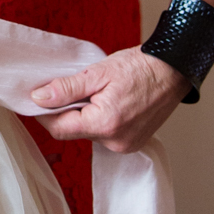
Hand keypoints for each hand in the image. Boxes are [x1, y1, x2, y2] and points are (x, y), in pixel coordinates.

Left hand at [30, 46, 188, 153]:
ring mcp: (125, 145)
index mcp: (105, 124)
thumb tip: (38, 98)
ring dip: (84, 115)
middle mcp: (115, 142)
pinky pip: (104, 134)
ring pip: (88, 133)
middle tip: (73, 88)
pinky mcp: (132, 143)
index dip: (44, 113)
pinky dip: (99, 120)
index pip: (59, 128)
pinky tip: (108, 102)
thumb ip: (66, 88)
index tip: (38, 98)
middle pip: (74, 131)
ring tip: (96, 92)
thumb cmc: (141, 67)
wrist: (174, 70)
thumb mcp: (98, 72)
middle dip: (67, 111)